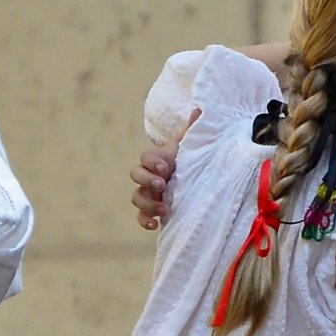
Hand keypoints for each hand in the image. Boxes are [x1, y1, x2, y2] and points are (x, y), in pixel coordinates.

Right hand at [131, 109, 193, 230]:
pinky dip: (144, 221)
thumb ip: (193, 130)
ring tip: (165, 208)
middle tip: (161, 184)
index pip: (145, 156)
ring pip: (136, 197)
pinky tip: (155, 225)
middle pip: (136, 174)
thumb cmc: (190, 162)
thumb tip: (199, 110)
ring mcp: (148, 193)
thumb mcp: (192, 147)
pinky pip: (141, 216)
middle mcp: (149, 175)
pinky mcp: (151, 210)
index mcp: (158, 159)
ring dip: (148, 203)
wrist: (194, 182)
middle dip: (146, 179)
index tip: (165, 167)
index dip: (152, 161)